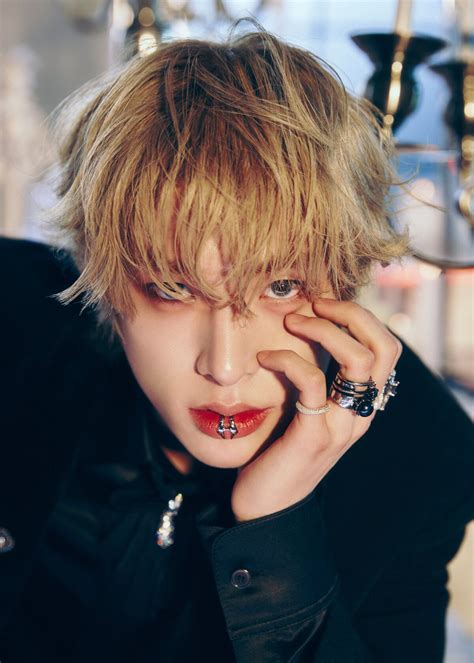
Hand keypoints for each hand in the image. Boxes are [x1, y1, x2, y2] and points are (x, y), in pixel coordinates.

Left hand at [230, 297, 401, 521]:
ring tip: (292, 323)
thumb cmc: (280, 453)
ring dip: (323, 331)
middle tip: (315, 304)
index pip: (386, 350)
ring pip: (357, 360)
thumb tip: (304, 336)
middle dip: (352, 314)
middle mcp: (361, 414)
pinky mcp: (313, 435)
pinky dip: (288, 359)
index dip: (361, 318)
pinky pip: (311, 382)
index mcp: (362, 406)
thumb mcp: (306, 411)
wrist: (266, 508)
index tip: (324, 305)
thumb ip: (316, 382)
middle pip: (383, 348)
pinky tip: (265, 358)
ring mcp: (341, 426)